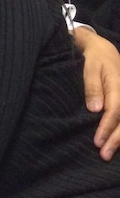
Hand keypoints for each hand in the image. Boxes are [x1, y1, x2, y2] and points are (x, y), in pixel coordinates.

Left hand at [74, 26, 119, 159]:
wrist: (105, 51)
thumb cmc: (95, 60)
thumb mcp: (90, 69)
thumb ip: (92, 88)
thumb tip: (95, 109)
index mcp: (119, 85)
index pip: (115, 111)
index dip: (107, 127)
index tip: (97, 141)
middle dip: (116, 139)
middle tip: (103, 154)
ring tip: (108, 153)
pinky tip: (117, 143)